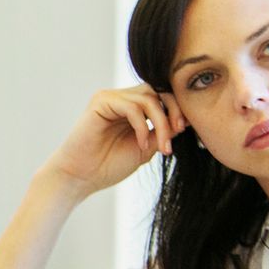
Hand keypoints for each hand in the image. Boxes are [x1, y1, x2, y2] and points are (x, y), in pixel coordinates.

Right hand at [42, 85, 186, 196]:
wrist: (81, 177)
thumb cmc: (109, 165)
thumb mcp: (146, 148)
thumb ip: (162, 132)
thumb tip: (184, 119)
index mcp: (132, 107)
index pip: (162, 96)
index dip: (177, 109)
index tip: (187, 129)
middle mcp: (121, 98)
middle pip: (158, 91)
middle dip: (173, 110)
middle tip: (179, 132)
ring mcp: (110, 98)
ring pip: (148, 97)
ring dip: (161, 122)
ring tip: (162, 146)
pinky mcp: (100, 102)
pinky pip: (132, 106)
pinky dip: (142, 126)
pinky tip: (140, 144)